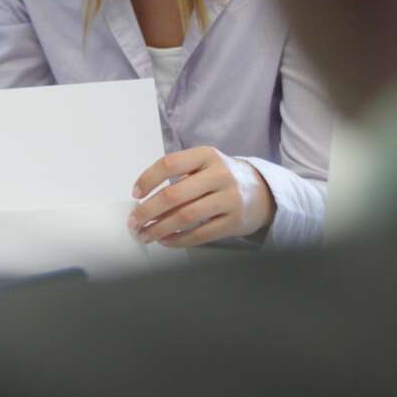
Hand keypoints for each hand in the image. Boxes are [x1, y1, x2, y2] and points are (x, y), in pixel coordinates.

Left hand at [129, 146, 274, 247]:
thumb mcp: (204, 164)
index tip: (135, 194)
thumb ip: (179, 174)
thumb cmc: (221, 178)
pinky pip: (200, 234)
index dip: (148, 179)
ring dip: (159, 228)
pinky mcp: (234, 222)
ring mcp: (229, 199)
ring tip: (145, 235)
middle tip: (134, 222)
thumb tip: (143, 199)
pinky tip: (166, 240)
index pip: (170, 164)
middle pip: (174, 194)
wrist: (262, 193)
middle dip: (148, 210)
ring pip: (185, 216)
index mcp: (207, 155)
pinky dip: (179, 240)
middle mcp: (219, 175)